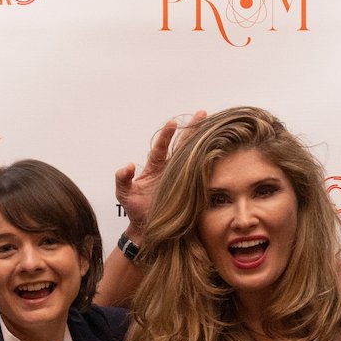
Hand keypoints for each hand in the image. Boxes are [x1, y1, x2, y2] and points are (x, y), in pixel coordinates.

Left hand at [114, 110, 203, 231]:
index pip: (161, 147)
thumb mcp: (123, 194)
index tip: (172, 123)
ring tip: (213, 127)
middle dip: (191, 129)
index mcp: (155, 167)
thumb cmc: (134, 209)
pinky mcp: (189, 189)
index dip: (166, 135)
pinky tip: (218, 153)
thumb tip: (127, 166)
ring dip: (202, 142)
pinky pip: (199, 176)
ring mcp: (180, 178)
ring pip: (193, 157)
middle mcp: (169, 169)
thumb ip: (122, 179)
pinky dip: (208, 164)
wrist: (146, 227)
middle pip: (182, 146)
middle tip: (202, 113)